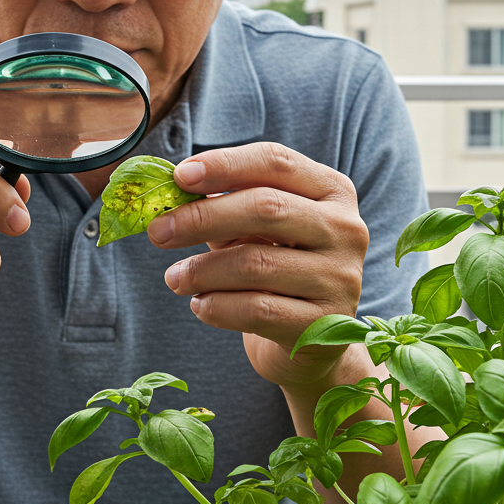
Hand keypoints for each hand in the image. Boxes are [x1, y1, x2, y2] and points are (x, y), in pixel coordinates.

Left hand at [146, 142, 367, 389]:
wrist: (306, 342)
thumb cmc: (272, 269)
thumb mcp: (251, 229)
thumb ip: (221, 204)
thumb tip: (169, 189)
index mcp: (330, 190)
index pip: (275, 161)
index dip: (224, 165)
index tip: (178, 176)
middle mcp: (345, 229)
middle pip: (266, 208)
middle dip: (202, 217)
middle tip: (158, 232)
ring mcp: (341, 278)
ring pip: (256, 263)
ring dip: (201, 270)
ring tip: (175, 278)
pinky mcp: (325, 325)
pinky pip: (257, 309)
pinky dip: (216, 306)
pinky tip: (200, 305)